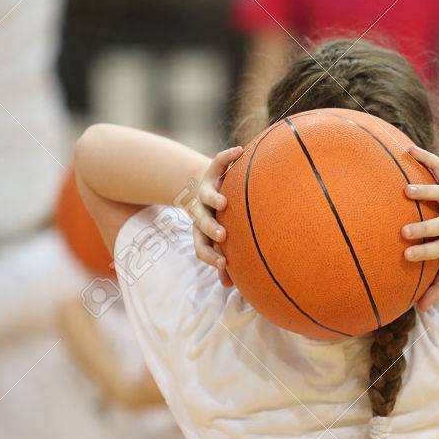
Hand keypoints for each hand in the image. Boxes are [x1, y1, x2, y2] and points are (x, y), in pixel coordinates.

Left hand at [186, 145, 242, 287]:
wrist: (197, 184)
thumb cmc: (214, 217)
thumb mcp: (214, 236)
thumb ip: (221, 256)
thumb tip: (228, 287)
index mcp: (201, 228)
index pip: (201, 245)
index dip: (210, 255)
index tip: (223, 264)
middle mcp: (201, 209)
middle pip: (201, 221)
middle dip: (210, 229)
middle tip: (222, 236)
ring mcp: (206, 189)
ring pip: (207, 195)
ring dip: (214, 200)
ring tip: (223, 202)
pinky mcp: (212, 169)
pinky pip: (220, 160)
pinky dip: (229, 155)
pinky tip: (241, 150)